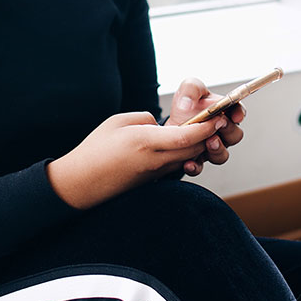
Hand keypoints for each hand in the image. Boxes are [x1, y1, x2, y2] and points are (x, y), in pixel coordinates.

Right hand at [46, 112, 223, 209]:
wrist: (81, 183)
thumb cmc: (96, 148)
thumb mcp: (118, 122)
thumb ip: (144, 119)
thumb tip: (160, 125)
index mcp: (145, 141)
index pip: (187, 137)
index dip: (207, 127)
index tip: (219, 116)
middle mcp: (155, 160)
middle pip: (194, 150)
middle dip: (210, 136)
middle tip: (219, 121)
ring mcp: (155, 173)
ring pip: (188, 160)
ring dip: (200, 147)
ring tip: (207, 132)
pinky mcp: (153, 181)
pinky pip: (177, 166)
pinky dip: (187, 156)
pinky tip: (187, 147)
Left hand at [165, 78, 244, 176]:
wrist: (170, 123)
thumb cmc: (185, 104)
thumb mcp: (188, 88)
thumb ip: (191, 89)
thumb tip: (187, 104)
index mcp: (223, 111)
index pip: (238, 112)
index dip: (240, 114)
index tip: (236, 115)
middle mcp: (221, 131)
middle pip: (235, 135)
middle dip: (229, 131)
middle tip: (219, 125)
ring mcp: (210, 147)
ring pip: (222, 154)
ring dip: (217, 150)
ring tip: (209, 143)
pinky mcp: (197, 159)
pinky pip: (200, 167)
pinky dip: (195, 166)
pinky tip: (189, 163)